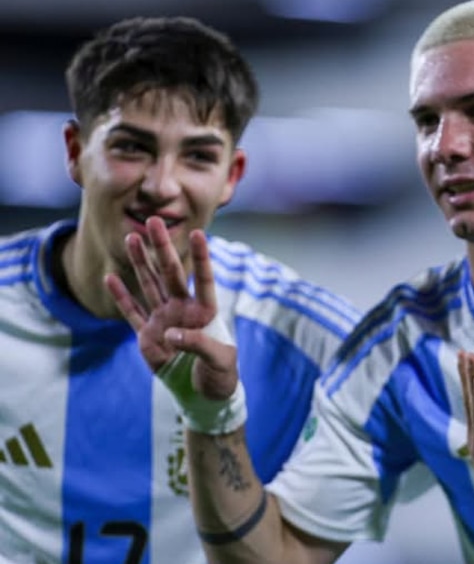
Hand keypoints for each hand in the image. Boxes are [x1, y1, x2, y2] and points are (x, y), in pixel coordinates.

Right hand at [104, 216, 238, 400]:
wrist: (203, 395)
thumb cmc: (220, 376)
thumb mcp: (220, 361)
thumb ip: (199, 345)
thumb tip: (172, 334)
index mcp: (206, 312)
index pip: (204, 280)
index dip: (202, 258)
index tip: (199, 234)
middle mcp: (184, 310)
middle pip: (171, 273)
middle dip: (162, 248)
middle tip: (154, 221)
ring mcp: (164, 320)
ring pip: (149, 285)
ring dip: (140, 262)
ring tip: (131, 238)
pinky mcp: (148, 336)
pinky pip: (132, 312)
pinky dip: (121, 296)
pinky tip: (111, 277)